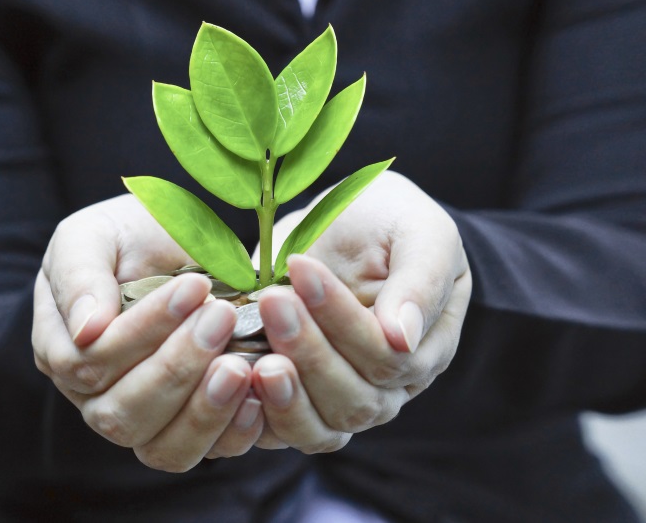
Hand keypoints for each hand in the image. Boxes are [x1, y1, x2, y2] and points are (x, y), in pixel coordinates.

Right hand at [32, 195, 262, 470]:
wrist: (170, 240)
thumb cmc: (124, 237)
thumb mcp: (92, 235)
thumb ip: (79, 276)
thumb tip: (86, 330)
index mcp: (63, 350)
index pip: (91, 362)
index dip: (143, 331)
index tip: (195, 287)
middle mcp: (96, 397)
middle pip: (123, 414)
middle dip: (177, 367)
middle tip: (222, 316)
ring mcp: (143, 419)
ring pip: (162, 448)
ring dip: (204, 410)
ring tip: (240, 366)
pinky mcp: (187, 427)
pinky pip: (204, 451)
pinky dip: (232, 431)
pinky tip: (257, 398)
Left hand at [251, 170, 471, 451]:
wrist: (352, 221)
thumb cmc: (393, 223)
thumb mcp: (422, 232)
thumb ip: (421, 281)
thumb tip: (401, 337)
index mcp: (422, 350)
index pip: (387, 357)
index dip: (343, 319)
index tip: (302, 268)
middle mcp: (383, 388)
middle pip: (352, 400)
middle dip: (308, 352)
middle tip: (271, 301)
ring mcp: (335, 400)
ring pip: (315, 428)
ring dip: (283, 396)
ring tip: (254, 360)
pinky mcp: (290, 400)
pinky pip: (274, 431)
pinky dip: (252, 414)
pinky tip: (231, 377)